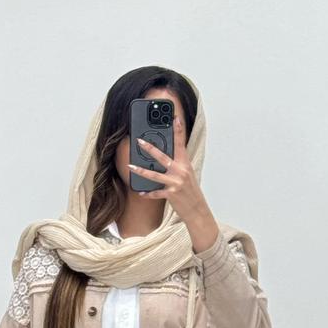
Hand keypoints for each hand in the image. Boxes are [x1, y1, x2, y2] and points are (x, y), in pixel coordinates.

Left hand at [129, 116, 218, 251]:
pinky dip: (148, 193)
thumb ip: (178, 165)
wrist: (197, 210)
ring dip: (141, 170)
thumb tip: (164, 158)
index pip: (181, 144)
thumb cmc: (191, 192)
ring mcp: (176, 182)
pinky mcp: (171, 194)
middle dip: (150, 148)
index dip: (178, 130)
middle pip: (162, 157)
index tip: (174, 118)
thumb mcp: (187, 175)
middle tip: (139, 141)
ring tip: (130, 166)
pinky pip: (156, 193)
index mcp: (185, 164)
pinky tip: (141, 192)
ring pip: (154, 175)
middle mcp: (181, 171)